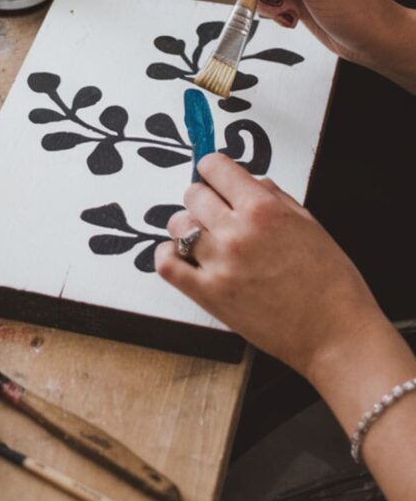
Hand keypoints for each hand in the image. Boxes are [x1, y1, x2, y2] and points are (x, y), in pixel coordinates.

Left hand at [155, 154, 386, 381]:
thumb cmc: (331, 282)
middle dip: (204, 199)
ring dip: (188, 227)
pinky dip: (168, 255)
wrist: (334, 333)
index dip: (214, 170)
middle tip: (216, 213)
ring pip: (178, 224)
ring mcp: (219, 263)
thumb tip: (249, 182)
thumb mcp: (309, 224)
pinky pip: (166, 264)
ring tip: (205, 239)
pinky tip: (183, 257)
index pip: (215, 167)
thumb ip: (275, 197)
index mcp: (264, 209)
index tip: (216, 178)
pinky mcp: (207, 294)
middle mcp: (237, 231)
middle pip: (193, 194)